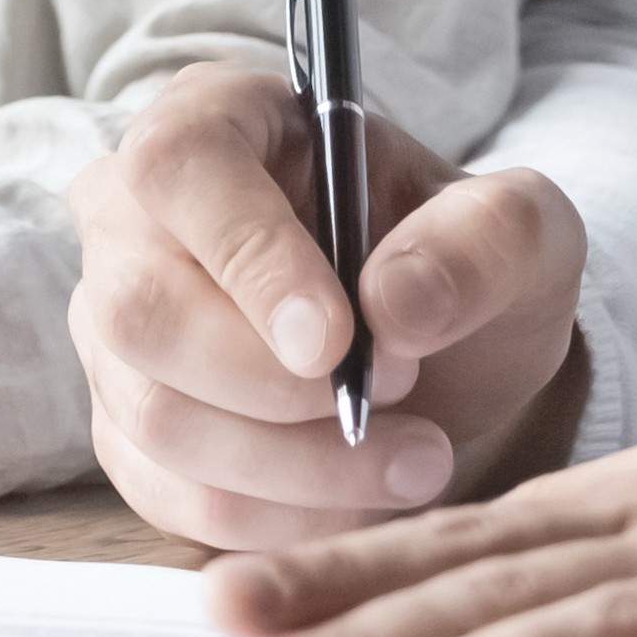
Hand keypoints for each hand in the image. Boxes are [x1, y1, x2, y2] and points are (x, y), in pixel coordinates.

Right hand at [64, 68, 588, 548]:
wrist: (447, 357)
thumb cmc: (461, 264)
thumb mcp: (522, 232)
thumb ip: (480, 243)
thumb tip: (392, 305)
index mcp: (217, 118)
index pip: (179, 168)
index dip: (247, 258)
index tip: (337, 343)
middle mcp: (134, 217)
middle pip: (140, 310)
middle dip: (274, 388)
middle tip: (400, 394)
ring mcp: (115, 331)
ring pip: (156, 418)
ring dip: (296, 468)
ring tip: (416, 458)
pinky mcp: (126, 430)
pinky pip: (173, 496)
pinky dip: (278, 518)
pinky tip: (360, 498)